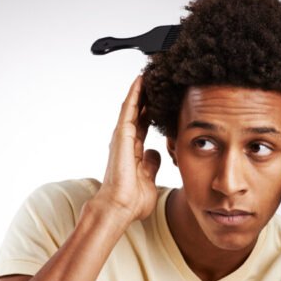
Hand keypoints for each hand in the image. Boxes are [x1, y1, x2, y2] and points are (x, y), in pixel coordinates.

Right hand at [93, 75, 161, 222]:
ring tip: (148, 73)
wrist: (120, 208)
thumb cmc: (132, 201)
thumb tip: (155, 152)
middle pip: (137, 113)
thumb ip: (152, 165)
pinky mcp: (121, 136)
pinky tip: (140, 81)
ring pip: (132, 108)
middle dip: (146, 97)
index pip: (144, 126)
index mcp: (134, 152)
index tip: (160, 100)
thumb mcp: (149, 179)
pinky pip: (128, 110)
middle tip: (155, 79)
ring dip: (140, 91)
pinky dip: (134, 95)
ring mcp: (122, 138)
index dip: (151, 112)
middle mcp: (126, 142)